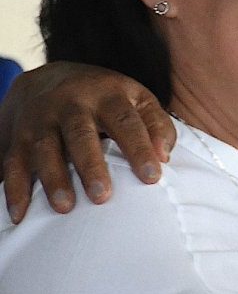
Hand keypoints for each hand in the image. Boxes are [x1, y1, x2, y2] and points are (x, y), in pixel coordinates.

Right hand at [0, 62, 175, 222]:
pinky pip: (12, 162)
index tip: (152, 177)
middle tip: (102, 196)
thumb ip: (158, 126)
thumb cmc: (107, 100)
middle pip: (80, 133)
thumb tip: (166, 157)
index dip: (139, 148)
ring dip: (53, 178)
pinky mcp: (17, 136)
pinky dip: (15, 190)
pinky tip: (21, 215)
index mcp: (107, 95)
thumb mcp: (137, 100)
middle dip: (90, 165)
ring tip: (65, 208)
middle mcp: (71, 104)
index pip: (126, 121)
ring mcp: (41, 119)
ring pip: (45, 148)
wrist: (48, 78)